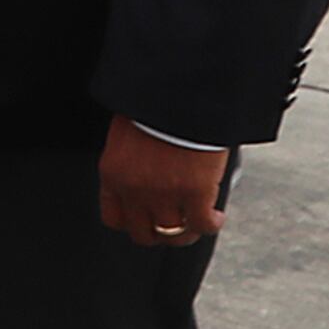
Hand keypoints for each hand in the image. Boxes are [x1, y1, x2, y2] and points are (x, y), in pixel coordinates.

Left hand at [99, 116, 231, 246]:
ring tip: (197, 224)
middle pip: (143, 233)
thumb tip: (144, 168)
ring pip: (174, 234)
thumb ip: (131, 159)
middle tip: (173, 227)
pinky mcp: (195, 193)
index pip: (114, 217)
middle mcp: (134, 190)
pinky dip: (211, 224)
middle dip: (159, 234)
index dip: (133, 223)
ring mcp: (164, 194)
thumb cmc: (151, 106)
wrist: (176, 94)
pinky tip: (215, 218)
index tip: (144, 221)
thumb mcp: (126, 134)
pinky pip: (202, 224)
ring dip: (187, 232)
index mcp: (112, 174)